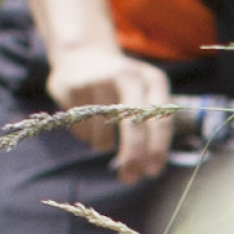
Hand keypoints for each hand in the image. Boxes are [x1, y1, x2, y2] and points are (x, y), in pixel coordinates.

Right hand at [45, 35, 171, 181]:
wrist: (84, 55)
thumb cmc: (121, 86)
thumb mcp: (145, 94)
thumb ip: (152, 125)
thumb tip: (150, 167)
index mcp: (152, 79)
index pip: (160, 121)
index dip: (157, 151)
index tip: (152, 172)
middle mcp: (128, 76)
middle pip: (134, 128)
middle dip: (133, 158)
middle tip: (129, 178)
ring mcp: (99, 80)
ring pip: (103, 133)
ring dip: (102, 144)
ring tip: (102, 132)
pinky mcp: (73, 86)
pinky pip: (81, 129)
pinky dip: (85, 134)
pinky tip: (87, 119)